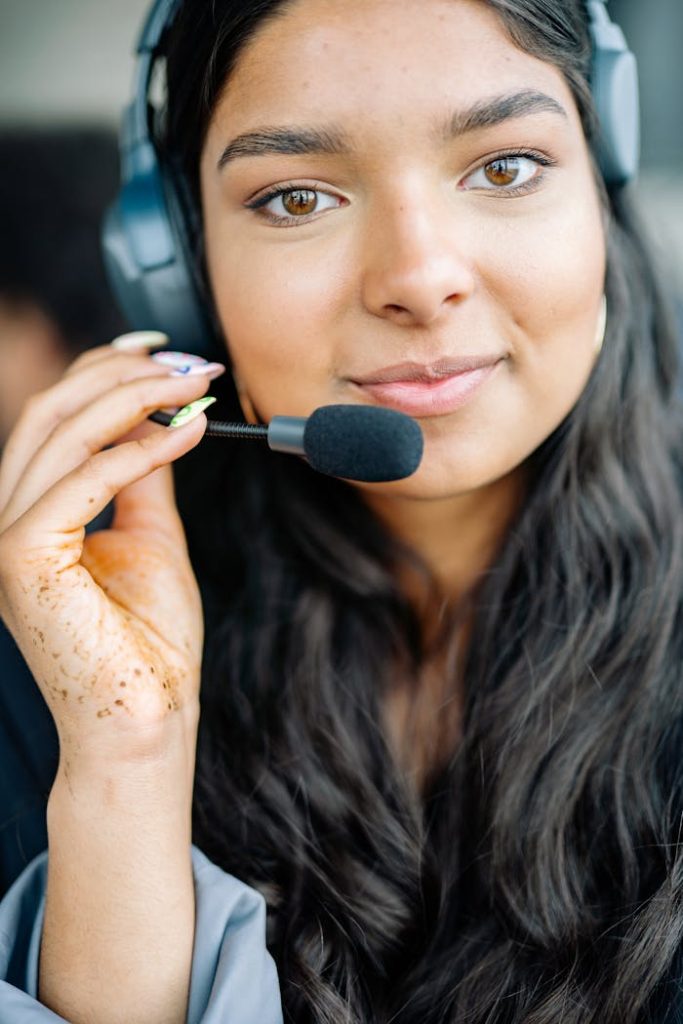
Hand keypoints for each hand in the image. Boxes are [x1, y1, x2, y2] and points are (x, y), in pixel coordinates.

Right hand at [0, 337, 223, 766]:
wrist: (147, 721)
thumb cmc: (149, 642)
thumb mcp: (153, 536)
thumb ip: (144, 477)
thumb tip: (161, 418)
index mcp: (31, 513)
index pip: (54, 418)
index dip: (102, 371)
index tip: (165, 352)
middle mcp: (8, 518)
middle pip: (51, 412)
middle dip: (121, 374)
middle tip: (191, 364)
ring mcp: (7, 539)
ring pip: (62, 434)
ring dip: (136, 398)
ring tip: (196, 387)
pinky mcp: (23, 560)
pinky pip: (85, 480)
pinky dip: (142, 449)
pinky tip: (190, 433)